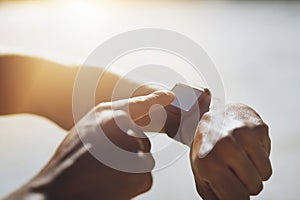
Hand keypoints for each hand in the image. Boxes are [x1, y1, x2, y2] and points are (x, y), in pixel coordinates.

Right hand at [9, 91, 174, 199]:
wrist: (60, 190)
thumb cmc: (69, 160)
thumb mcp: (87, 128)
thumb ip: (110, 120)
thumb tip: (131, 119)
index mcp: (108, 115)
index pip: (139, 104)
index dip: (155, 99)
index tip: (169, 96)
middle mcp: (124, 129)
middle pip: (141, 140)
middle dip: (130, 151)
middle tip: (106, 160)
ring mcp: (134, 151)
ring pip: (144, 158)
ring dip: (131, 167)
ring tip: (107, 172)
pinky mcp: (141, 175)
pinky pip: (144, 176)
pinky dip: (132, 183)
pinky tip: (113, 183)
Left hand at [190, 104, 271, 199]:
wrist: (209, 117)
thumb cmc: (206, 147)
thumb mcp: (200, 173)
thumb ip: (214, 196)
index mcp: (209, 163)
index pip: (237, 198)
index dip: (238, 198)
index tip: (235, 192)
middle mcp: (225, 147)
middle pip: (255, 187)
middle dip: (246, 183)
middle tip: (233, 168)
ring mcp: (242, 135)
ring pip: (265, 173)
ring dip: (254, 169)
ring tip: (239, 157)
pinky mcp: (257, 127)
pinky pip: (268, 155)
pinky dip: (260, 154)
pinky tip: (245, 145)